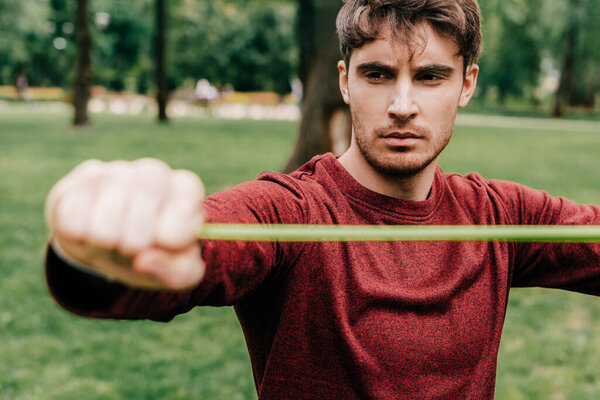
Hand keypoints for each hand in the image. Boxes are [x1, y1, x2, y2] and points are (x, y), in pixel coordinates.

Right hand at [45, 158, 205, 290]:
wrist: (114, 249)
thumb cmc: (155, 256)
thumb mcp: (179, 272)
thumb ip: (177, 272)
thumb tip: (144, 261)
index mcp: (186, 190)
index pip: (185, 199)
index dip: (173, 233)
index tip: (166, 245)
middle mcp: (154, 173)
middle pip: (146, 194)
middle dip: (136, 240)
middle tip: (133, 250)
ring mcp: (116, 171)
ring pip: (106, 212)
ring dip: (106, 242)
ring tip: (113, 243)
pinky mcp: (82, 179)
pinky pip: (72, 212)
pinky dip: (80, 235)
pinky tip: (90, 231)